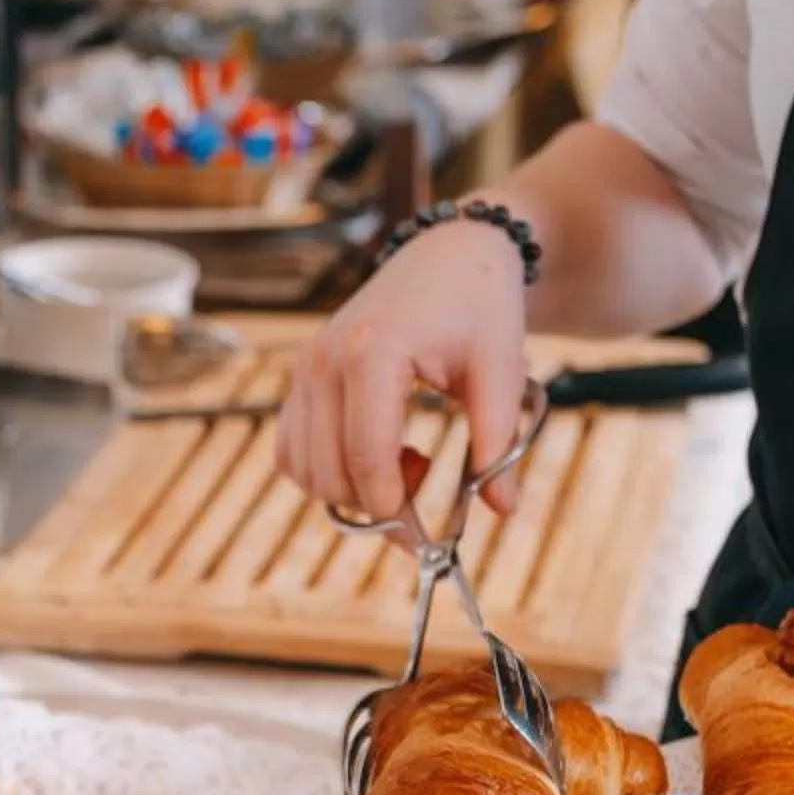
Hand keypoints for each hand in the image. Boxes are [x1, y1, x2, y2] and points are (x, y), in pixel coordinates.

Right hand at [280, 219, 533, 520]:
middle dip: (376, 507)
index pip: (367, 458)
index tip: (430, 539)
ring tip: (408, 460)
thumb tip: (500, 510)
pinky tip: (377, 453)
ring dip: (351, 491)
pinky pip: (291, 452)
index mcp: (371, 352)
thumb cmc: (480, 308)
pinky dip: (327, 472)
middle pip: (330, 474)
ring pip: (303, 471)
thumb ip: (499, 441)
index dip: (395, 510)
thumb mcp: (503, 370)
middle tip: (429, 485)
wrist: (451, 255)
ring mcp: (304, 369)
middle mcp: (324, 361)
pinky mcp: (300, 379)